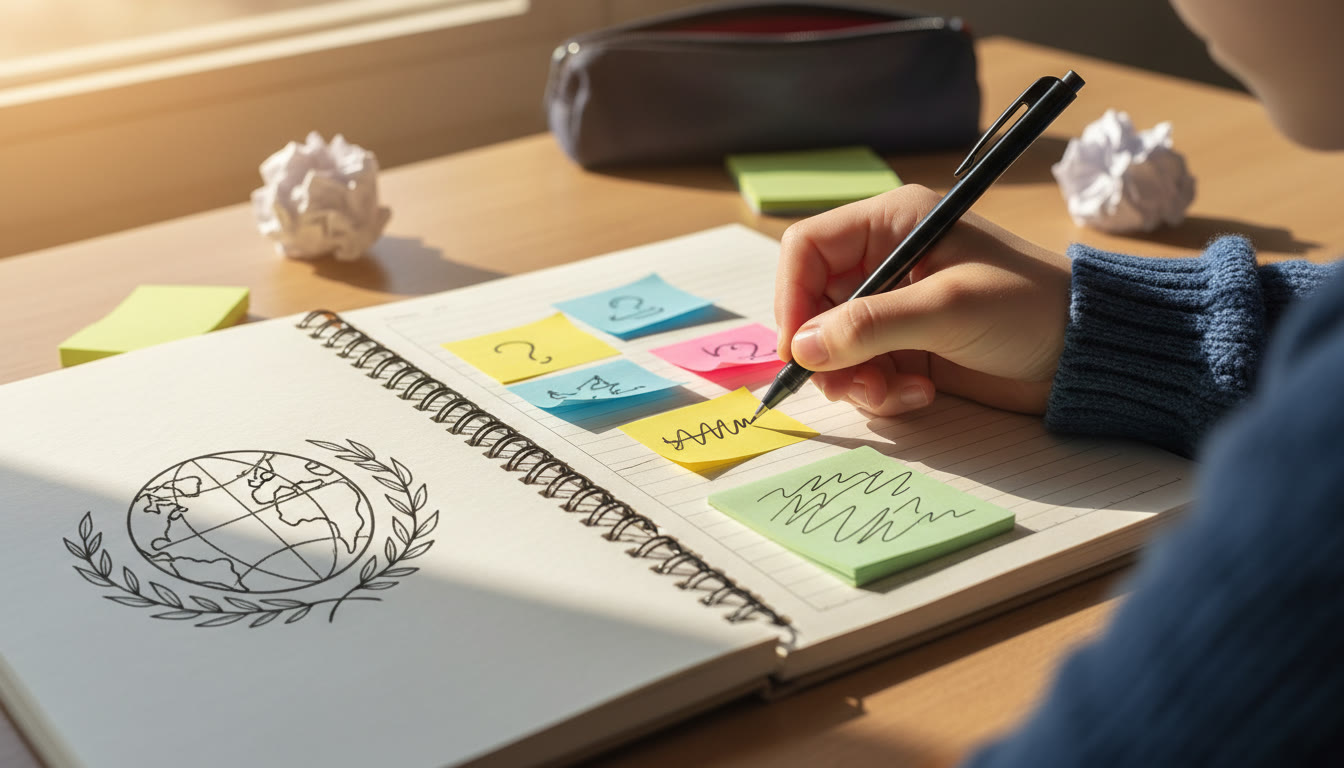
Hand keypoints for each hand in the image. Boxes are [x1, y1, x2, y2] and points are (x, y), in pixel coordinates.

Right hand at [774, 184, 1071, 415]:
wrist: (1084, 355)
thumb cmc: (1028, 308)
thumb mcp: (946, 309)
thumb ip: (870, 326)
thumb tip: (802, 347)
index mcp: (893, 223)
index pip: (807, 248)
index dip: (792, 296)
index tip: (799, 347)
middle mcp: (886, 261)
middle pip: (813, 305)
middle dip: (827, 351)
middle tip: (848, 385)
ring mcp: (895, 309)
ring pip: (835, 347)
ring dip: (855, 379)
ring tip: (895, 393)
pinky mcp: (908, 348)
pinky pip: (864, 373)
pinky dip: (881, 392)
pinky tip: (921, 395)